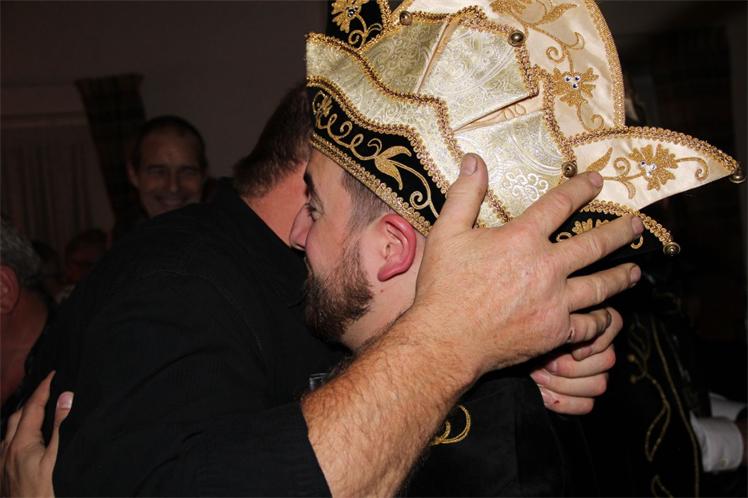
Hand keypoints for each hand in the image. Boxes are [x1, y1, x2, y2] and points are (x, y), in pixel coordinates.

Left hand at [0, 372, 72, 497]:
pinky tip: (25, 435)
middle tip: (47, 390)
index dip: (43, 389)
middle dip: (32, 400)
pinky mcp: (2, 467)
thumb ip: (59, 425)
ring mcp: (2, 458)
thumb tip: (65, 398)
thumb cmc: (42, 488)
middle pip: (18, 414)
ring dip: (23, 414)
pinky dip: (17, 430)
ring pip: (10, 427)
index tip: (52, 375)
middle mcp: (7, 446)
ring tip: (37, 408)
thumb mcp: (55, 455)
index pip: (33, 407)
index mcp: (21, 441)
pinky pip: (6, 440)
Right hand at [413, 153, 641, 376]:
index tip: (598, 182)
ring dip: (621, 276)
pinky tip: (608, 316)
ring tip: (635, 271)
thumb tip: (475, 160)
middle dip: (620, 232)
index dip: (581, 189)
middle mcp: (547, 268)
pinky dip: (602, 320)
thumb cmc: (444, 287)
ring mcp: (556, 302)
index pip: (560, 205)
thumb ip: (465, 195)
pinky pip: (590, 325)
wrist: (446, 340)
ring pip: (601, 286)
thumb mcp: (446, 233)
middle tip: (638, 225)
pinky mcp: (556, 332)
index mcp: (522, 239)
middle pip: (594, 245)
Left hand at [531, 307, 620, 414]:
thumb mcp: (539, 322)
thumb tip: (573, 331)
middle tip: (545, 363)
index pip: (613, 323)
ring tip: (538, 376)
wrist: (509, 357)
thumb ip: (562, 321)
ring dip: (562, 384)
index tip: (573, 350)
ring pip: (598, 384)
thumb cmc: (523, 334)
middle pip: (607, 360)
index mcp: (589, 322)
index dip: (597, 339)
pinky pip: (586, 404)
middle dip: (570, 366)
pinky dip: (563, 402)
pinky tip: (544, 393)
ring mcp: (594, 374)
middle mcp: (596, 348)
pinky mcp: (584, 397)